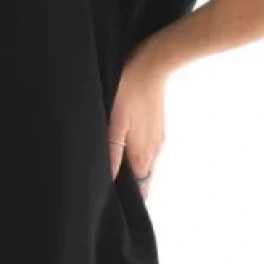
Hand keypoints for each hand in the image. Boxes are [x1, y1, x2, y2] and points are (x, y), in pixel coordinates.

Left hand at [108, 45, 167, 199]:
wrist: (153, 63)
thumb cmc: (129, 90)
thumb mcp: (115, 122)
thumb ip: (111, 153)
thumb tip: (108, 181)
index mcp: (143, 155)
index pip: (140, 190)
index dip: (127, 198)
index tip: (111, 200)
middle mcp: (154, 151)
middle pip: (143, 179)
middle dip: (128, 187)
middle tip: (106, 184)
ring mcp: (157, 138)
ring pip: (144, 164)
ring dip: (130, 170)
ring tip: (110, 166)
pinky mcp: (156, 126)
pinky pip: (146, 150)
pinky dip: (135, 155)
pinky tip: (121, 145)